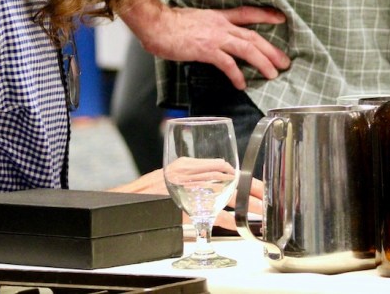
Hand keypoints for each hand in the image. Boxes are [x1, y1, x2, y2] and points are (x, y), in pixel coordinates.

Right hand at [113, 162, 263, 232]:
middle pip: (228, 179)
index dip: (244, 177)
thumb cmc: (145, 192)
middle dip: (251, 190)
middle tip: (268, 199)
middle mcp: (188, 174)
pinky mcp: (180, 207)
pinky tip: (238, 225)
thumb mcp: (170, 176)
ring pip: (224, 195)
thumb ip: (192, 176)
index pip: (224, 166)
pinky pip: (208, 214)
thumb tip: (216, 182)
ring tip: (261, 213)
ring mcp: (185, 190)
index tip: (260, 186)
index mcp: (187, 164)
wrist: (121, 202)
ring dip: (244, 206)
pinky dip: (225, 220)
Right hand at [126, 1, 289, 89]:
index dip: (266, 15)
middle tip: (285, 62)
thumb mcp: (193, 20)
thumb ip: (205, 28)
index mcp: (218, 16)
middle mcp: (221, 25)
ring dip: (262, 62)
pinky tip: (242, 84)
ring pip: (247, 49)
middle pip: (253, 36)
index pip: (248, 13)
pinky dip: (237, 75)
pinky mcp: (206, 50)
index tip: (281, 18)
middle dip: (271, 49)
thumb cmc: (169, 24)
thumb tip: (209, 38)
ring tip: (272, 74)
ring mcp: (215, 37)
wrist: (156, 24)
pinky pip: (227, 64)